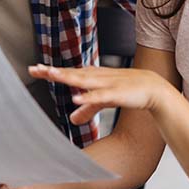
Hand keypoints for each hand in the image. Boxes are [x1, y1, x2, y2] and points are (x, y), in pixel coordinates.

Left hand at [29, 64, 174, 124]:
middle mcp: (97, 77)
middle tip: (35, 69)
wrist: (153, 89)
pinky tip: (76, 99)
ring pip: (83, 80)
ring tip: (52, 75)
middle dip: (53, 71)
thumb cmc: (127, 91)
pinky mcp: (116, 93)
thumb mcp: (103, 101)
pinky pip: (99, 96)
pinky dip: (88, 97)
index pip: (68, 73)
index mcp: (92, 77)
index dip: (51, 71)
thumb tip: (72, 119)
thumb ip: (87, 108)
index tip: (34, 70)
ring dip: (67, 77)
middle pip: (71, 73)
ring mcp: (106, 84)